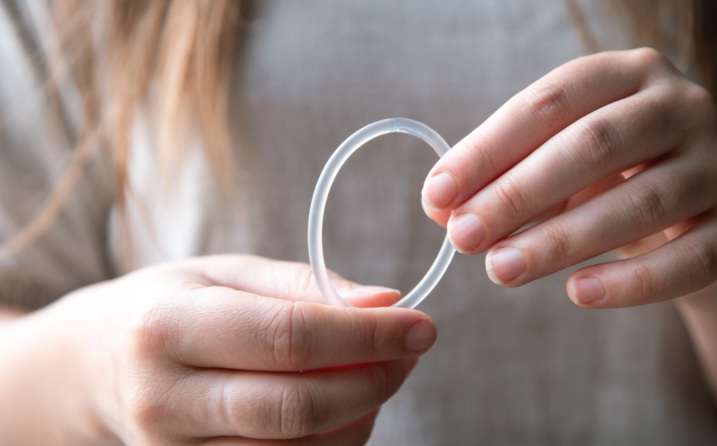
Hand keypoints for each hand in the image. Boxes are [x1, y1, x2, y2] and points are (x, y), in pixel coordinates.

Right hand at [3, 255, 435, 444]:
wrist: (94, 366)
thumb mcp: (228, 272)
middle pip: (294, 408)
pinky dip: (333, 442)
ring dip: (359, 413)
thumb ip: (306, 286)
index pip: (287, 337)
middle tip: (412, 351)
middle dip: (373, 381)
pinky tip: (346, 406)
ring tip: (377, 371)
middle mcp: (164, 397)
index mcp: (170, 325)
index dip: (366, 335)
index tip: (421, 326)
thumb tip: (386, 304)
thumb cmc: (173, 305)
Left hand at [422, 48, 716, 307]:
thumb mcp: (553, 165)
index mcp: (626, 74)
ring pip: (641, 203)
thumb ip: (499, 179)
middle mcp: (681, 106)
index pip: (549, 102)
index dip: (488, 149)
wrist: (694, 216)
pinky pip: (688, 259)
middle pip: (594, 145)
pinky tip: (577, 293)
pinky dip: (631, 282)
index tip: (437, 195)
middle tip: (463, 237)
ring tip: (501, 270)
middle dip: (518, 194)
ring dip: (561, 241)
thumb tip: (440, 208)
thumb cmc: (607, 178)